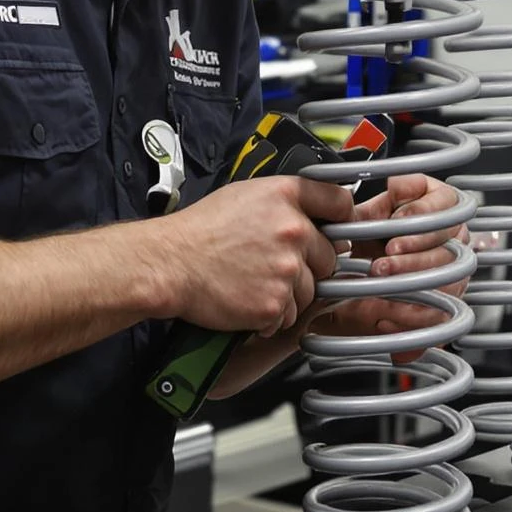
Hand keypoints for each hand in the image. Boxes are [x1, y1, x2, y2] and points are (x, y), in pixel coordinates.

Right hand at [161, 175, 347, 335]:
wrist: (170, 263)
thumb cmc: (200, 230)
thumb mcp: (245, 195)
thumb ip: (285, 201)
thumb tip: (313, 213)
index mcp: (286, 196)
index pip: (340, 202)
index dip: (341, 218)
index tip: (337, 228)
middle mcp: (293, 230)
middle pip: (328, 256)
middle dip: (308, 265)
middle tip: (274, 266)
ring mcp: (286, 269)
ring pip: (309, 291)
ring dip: (288, 293)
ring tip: (253, 283)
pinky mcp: (275, 303)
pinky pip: (288, 316)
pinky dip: (271, 316)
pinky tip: (247, 299)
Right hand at [317, 174, 474, 360]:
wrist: (356, 233)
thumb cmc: (367, 269)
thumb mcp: (372, 302)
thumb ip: (393, 328)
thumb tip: (402, 357)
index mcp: (446, 281)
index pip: (447, 299)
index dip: (418, 311)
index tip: (384, 315)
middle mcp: (452, 252)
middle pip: (449, 262)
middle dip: (413, 270)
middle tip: (381, 271)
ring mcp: (449, 222)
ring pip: (448, 230)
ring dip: (416, 239)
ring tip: (389, 246)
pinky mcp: (437, 192)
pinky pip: (437, 195)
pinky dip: (416, 201)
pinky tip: (394, 211)